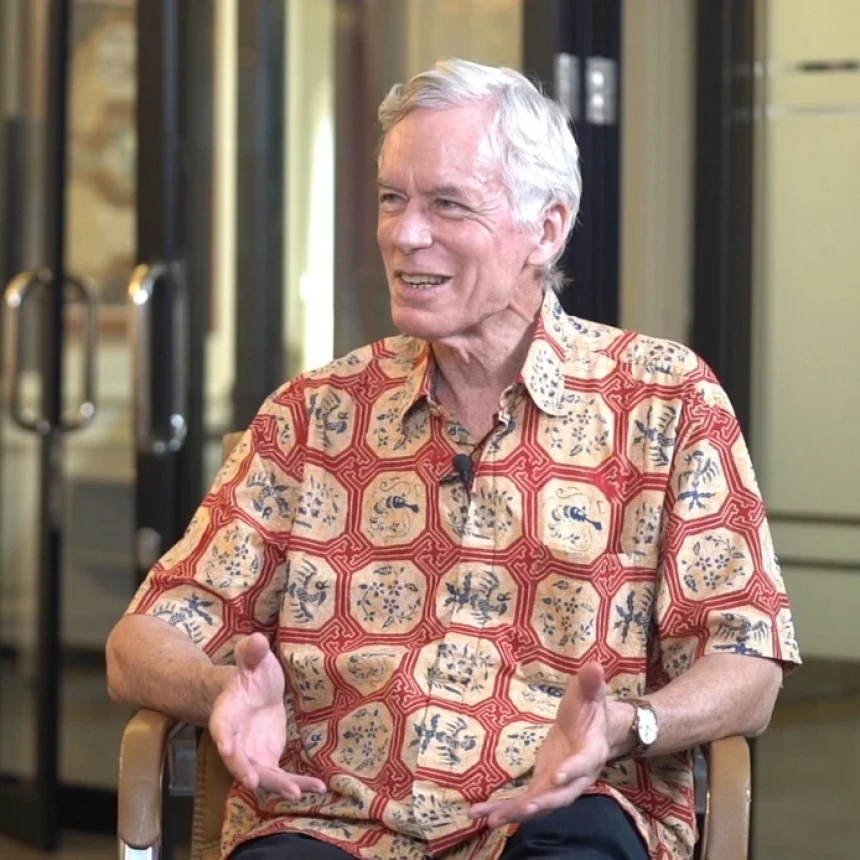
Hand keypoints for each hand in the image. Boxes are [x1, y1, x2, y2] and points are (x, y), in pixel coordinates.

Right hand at [209, 633, 325, 799]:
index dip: (223, 736)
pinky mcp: (267, 759)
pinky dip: (298, 784)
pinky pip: (281, 777)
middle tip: (256, 782)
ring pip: (261, 774)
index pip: (221, 725)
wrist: (252, 691)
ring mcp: (250, 752)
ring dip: (277, 785)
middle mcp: (235, 738)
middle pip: (237, 759)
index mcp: (227, 711)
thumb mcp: (251, 657)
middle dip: (245, 771)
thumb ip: (251, 651)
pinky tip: (318, 788)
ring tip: (297, 793)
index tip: (225, 748)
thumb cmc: (250, 671)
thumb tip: (257, 640)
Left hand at [470, 662, 616, 828]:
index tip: (557, 777)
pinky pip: (525, 801)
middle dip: (543, 803)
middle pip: (562, 795)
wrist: (591, 727)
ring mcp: (559, 784)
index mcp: (592, 751)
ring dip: (516, 813)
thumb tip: (595, 665)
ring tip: (489, 819)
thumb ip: (590, 683)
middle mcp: (578, 776)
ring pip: (540, 804)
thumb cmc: (589, 708)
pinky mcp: (544, 785)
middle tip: (524, 809)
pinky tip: (480, 813)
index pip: (584, 763)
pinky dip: (504, 809)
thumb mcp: (589, 693)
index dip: (572, 770)